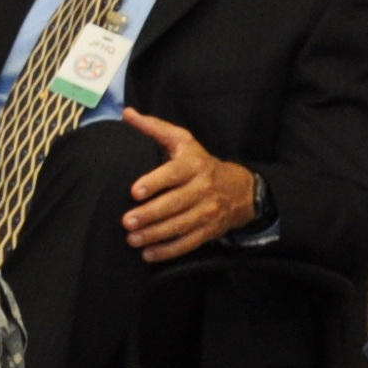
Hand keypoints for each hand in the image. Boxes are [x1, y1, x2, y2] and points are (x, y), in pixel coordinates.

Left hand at [121, 109, 257, 261]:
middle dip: (150, 214)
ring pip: (181, 226)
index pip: (173, 174)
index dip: (154, 182)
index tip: (134, 191)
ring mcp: (208, 212)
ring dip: (156, 235)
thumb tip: (127, 113)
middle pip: (175, 204)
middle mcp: (203, 189)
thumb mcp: (183, 141)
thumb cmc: (200, 162)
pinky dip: (169, 251)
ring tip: (132, 238)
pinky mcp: (210, 230)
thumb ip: (155, 128)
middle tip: (126, 221)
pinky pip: (189, 243)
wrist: (240, 189)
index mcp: (194, 165)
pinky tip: (148, 254)